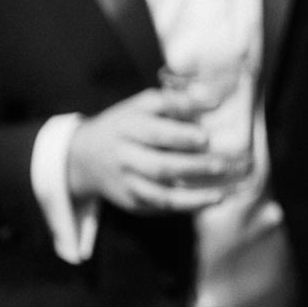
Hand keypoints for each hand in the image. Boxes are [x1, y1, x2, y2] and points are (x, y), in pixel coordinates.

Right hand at [67, 87, 231, 214]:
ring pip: (161, 195)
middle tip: (222, 164)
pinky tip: (211, 200)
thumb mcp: (142, 106)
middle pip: (159, 166)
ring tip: (221, 194)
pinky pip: (163, 207)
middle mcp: (125, 156)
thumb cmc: (128, 124)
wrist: (85, 156)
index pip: (153, 131)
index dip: (180, 135)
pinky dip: (188, 206)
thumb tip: (214, 99)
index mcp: (128, 125)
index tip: (206, 137)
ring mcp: (128, 183)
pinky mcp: (133, 202)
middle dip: (193, 167)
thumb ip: (176, 101)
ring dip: (194, 196)